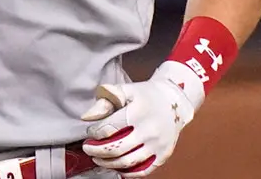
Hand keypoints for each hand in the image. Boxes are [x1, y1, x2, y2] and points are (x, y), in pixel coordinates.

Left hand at [81, 62, 202, 177]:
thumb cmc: (146, 95)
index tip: (90, 132)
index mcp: (138, 112)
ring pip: (126, 162)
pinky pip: (142, 171)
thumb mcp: (126, 90)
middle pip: (115, 149)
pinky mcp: (163, 155)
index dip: (94, 133)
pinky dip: (126, 172)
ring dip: (107, 163)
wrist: (174, 101)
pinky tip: (116, 166)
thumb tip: (87, 117)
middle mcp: (149, 130)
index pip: (108, 128)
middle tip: (88, 148)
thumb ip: (106, 100)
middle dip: (96, 151)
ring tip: (98, 158)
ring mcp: (157, 145)